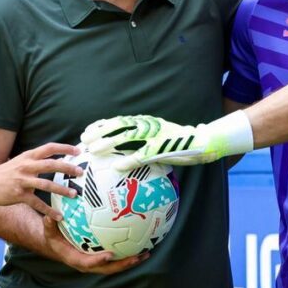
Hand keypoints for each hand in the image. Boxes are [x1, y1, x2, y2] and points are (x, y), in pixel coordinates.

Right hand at [0, 143, 82, 218]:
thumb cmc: (3, 173)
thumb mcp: (19, 161)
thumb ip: (34, 161)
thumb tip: (51, 160)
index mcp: (28, 156)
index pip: (49, 148)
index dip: (64, 148)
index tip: (78, 150)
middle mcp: (26, 166)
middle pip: (51, 164)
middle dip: (67, 168)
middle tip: (81, 172)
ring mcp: (22, 181)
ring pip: (46, 184)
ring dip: (62, 190)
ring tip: (74, 194)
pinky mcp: (18, 195)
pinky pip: (37, 204)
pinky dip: (49, 211)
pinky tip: (59, 216)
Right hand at [41, 215, 147, 273]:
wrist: (58, 246)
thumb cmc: (55, 238)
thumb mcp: (49, 232)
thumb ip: (50, 225)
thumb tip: (51, 216)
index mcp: (76, 259)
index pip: (88, 263)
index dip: (99, 260)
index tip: (109, 254)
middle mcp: (89, 264)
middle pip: (108, 268)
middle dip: (123, 265)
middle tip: (136, 258)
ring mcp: (97, 263)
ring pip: (116, 265)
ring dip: (131, 261)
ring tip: (146, 254)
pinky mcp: (103, 258)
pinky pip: (117, 258)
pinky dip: (129, 254)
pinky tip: (141, 245)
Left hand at [82, 112, 252, 171]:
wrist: (204, 143)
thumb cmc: (179, 144)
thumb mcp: (159, 139)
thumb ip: (142, 143)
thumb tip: (123, 155)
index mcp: (146, 122)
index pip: (119, 120)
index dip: (101, 125)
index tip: (86, 132)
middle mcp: (149, 125)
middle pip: (118, 125)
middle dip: (99, 132)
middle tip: (84, 141)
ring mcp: (156, 135)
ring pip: (127, 136)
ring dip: (109, 142)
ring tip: (94, 150)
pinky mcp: (163, 147)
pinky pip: (143, 154)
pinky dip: (129, 159)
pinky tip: (116, 166)